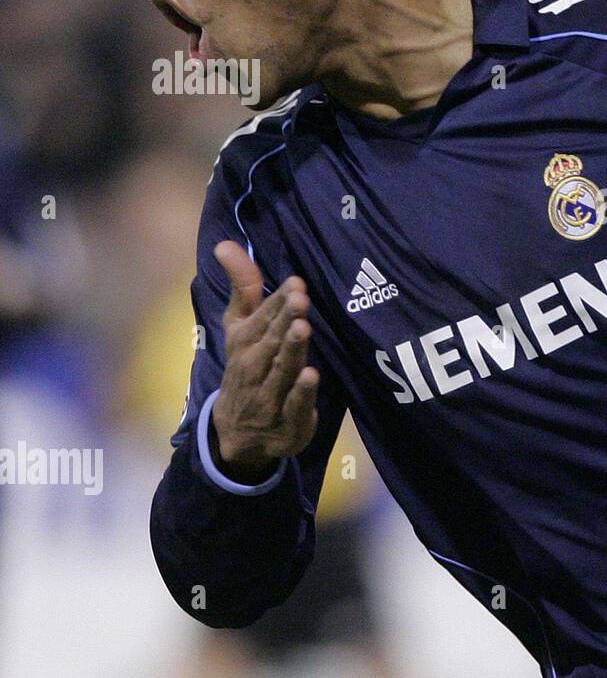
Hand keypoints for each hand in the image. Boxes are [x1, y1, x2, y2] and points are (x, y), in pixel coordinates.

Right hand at [209, 240, 318, 481]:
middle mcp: (253, 367)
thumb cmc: (247, 366)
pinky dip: (301, 394)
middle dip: (284, 320)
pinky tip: (312, 375)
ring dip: (292, 350)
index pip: (261, 318)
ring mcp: (268, 397)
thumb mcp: (240, 328)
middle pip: (270, 342)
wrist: (238, 434)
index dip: (278, 301)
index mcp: (244, 342)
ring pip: (280, 371)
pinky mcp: (286, 422)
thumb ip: (243, 287)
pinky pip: (293, 407)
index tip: (296, 283)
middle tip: (300, 298)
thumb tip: (224, 243)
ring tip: (303, 327)